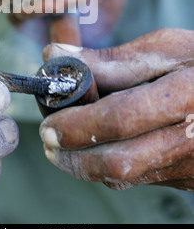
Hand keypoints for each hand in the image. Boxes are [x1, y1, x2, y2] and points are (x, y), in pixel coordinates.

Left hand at [40, 29, 193, 190]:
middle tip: (50, 140)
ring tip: (65, 147)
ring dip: (86, 166)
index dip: (78, 124)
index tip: (49, 123)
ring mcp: (192, 165)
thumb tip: (57, 58)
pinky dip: (111, 168)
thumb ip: (112, 59)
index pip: (120, 118)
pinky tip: (98, 150)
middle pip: (119, 161)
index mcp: (186, 97)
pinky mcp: (189, 179)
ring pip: (127, 177)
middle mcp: (191, 139)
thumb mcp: (167, 49)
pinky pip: (141, 179)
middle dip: (74, 156)